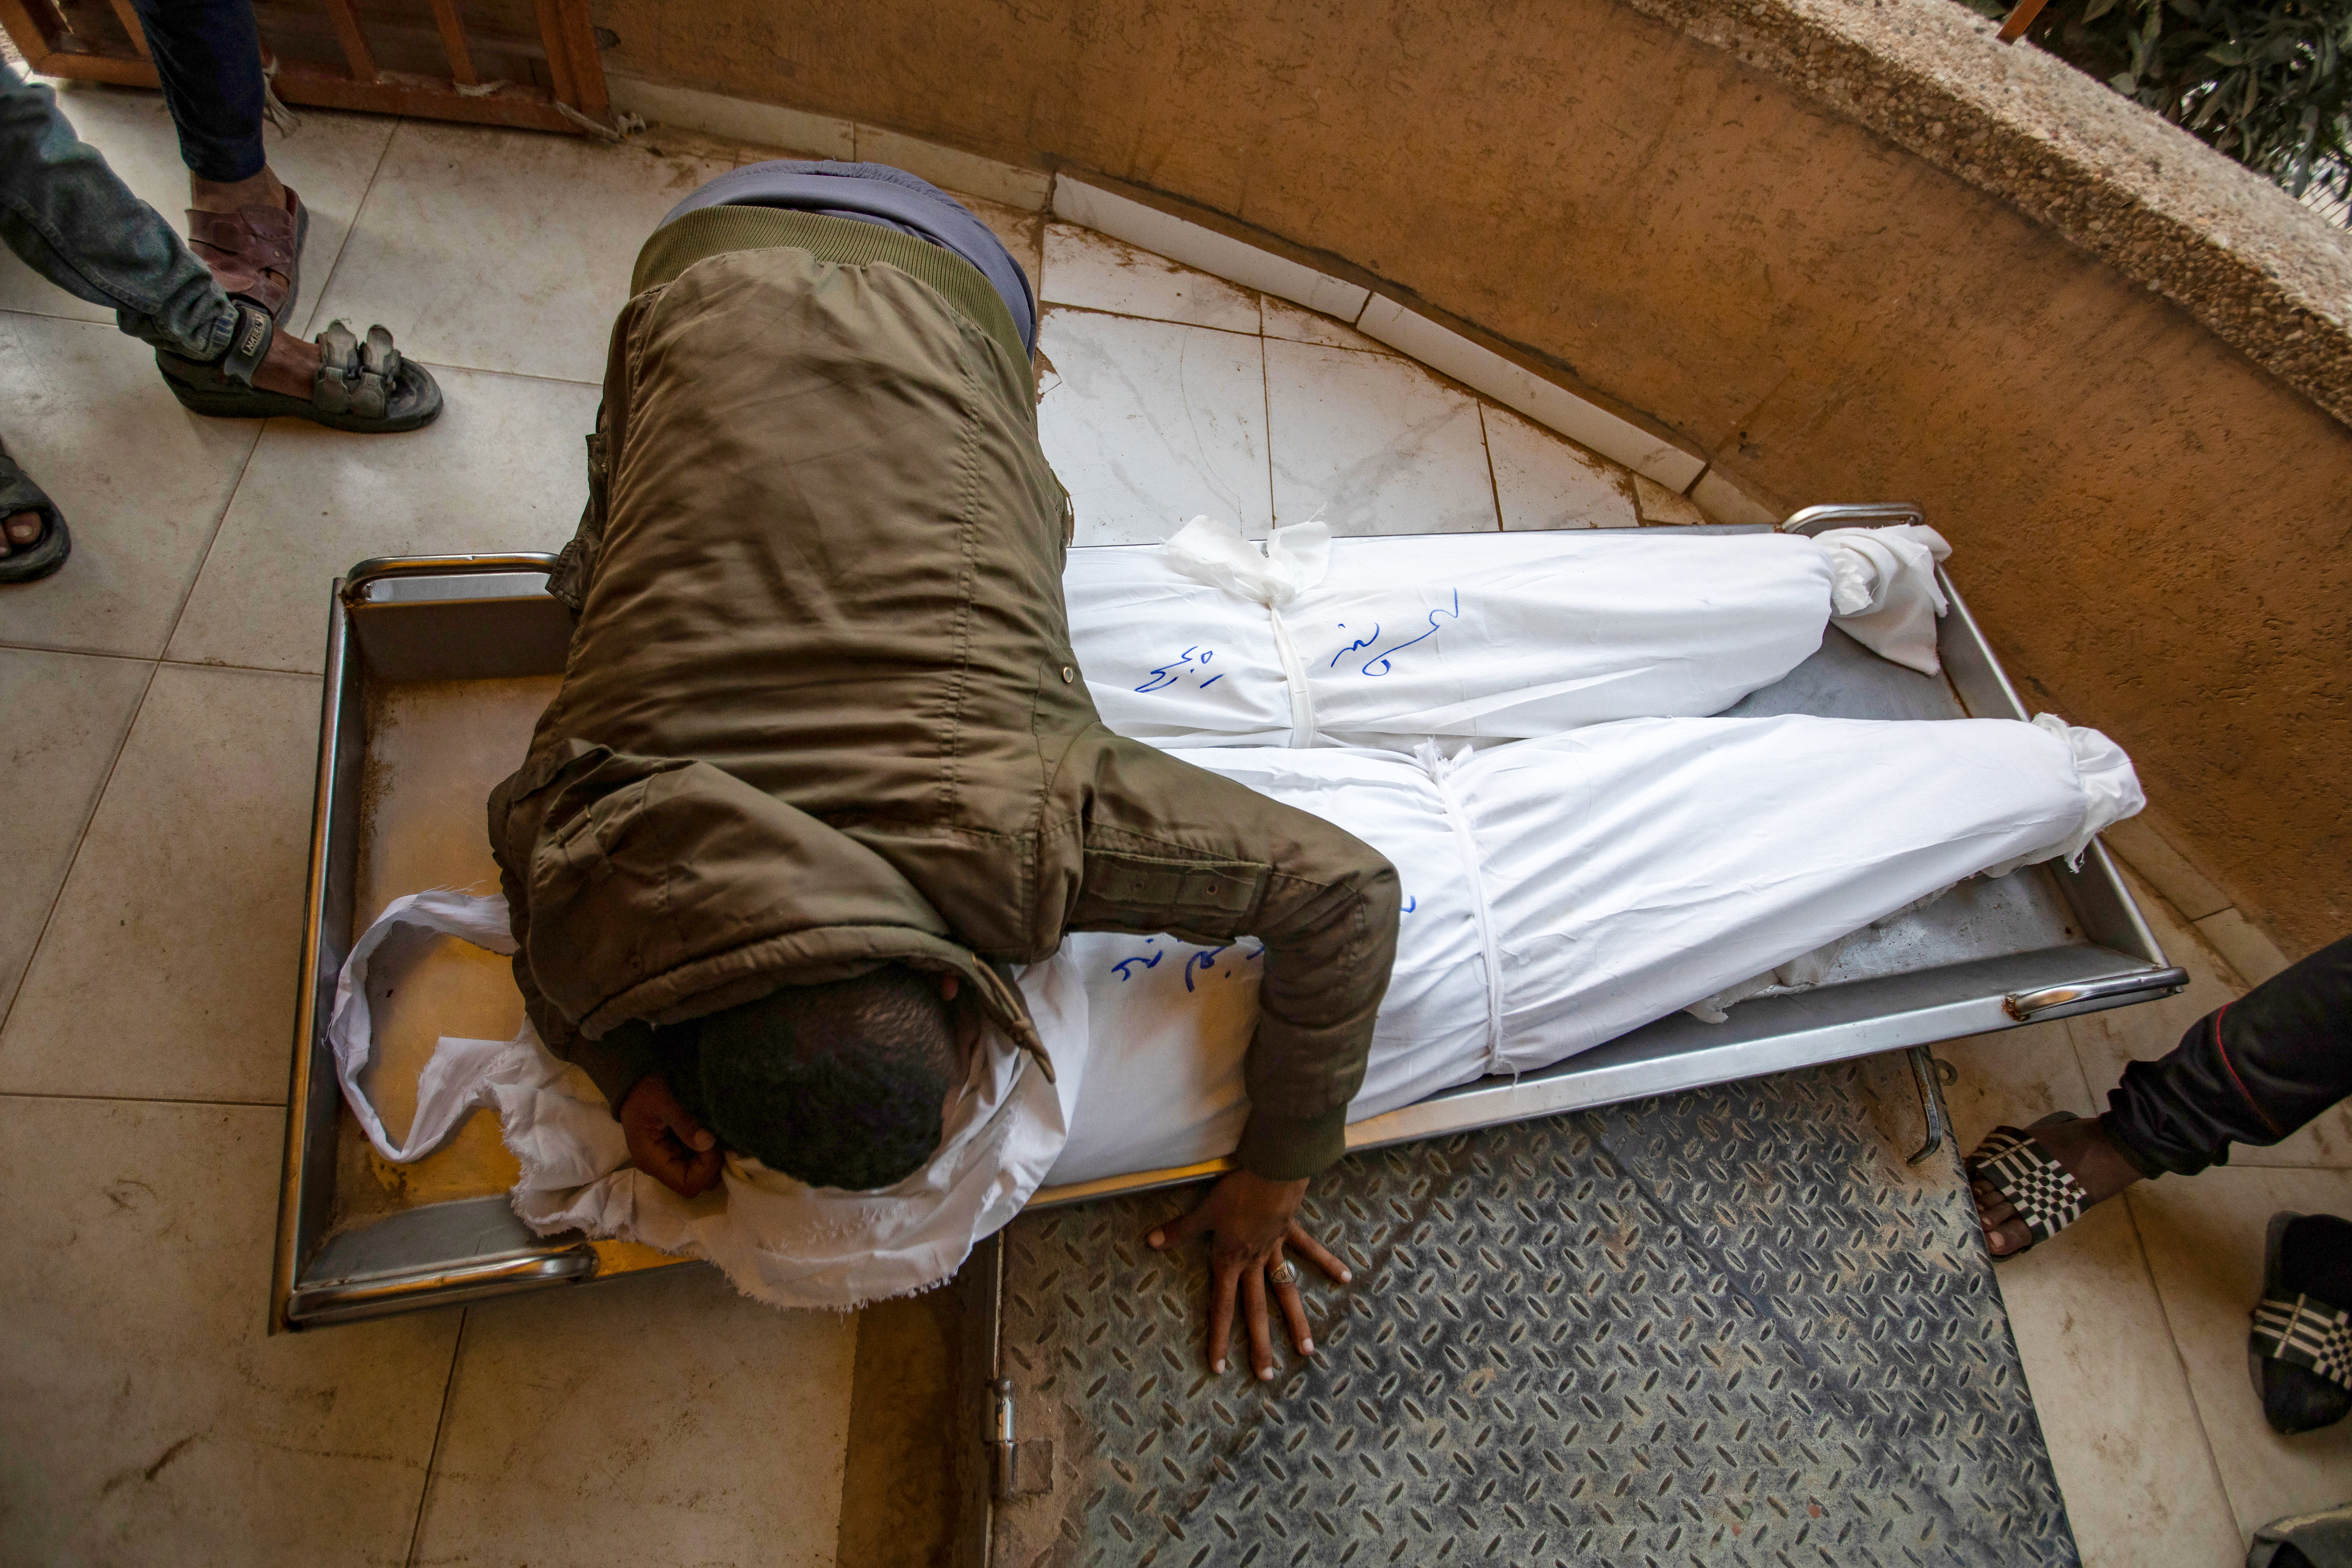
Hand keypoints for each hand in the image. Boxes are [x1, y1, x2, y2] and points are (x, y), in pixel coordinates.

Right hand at [620, 1072, 723, 1197]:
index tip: (712, 1145)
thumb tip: (708, 1143)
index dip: (706, 1169)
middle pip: (696, 1183)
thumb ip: (684, 1122)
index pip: (687, 1185)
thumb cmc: (644, 1092)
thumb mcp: (662, 1101)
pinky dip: (707, 1152)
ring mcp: (666, 1160)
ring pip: (699, 1174)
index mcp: (652, 1160)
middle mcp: (659, 1167)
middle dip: (712, 1165)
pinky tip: (711, 1134)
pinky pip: (695, 1161)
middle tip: (719, 1140)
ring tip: (716, 1136)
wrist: (632, 1084)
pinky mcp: (673, 1152)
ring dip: (711, 1158)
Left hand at [1147, 1169, 1352, 1379]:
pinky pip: (1311, 1251)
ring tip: (1307, 1351)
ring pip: (1285, 1291)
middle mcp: (1254, 1262)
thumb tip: (1151, 1242)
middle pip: (1256, 1310)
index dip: (1218, 1339)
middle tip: (1267, 1377)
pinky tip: (1346, 1277)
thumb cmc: (1236, 1189)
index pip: (1221, 1309)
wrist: (1271, 1169)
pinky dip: (1327, 1262)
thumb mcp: (1205, 1211)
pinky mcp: (1291, 1232)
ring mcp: (1275, 1249)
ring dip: (1296, 1322)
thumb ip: (1180, 1230)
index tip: (1219, 1368)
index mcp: (1230, 1261)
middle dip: (1260, 1345)